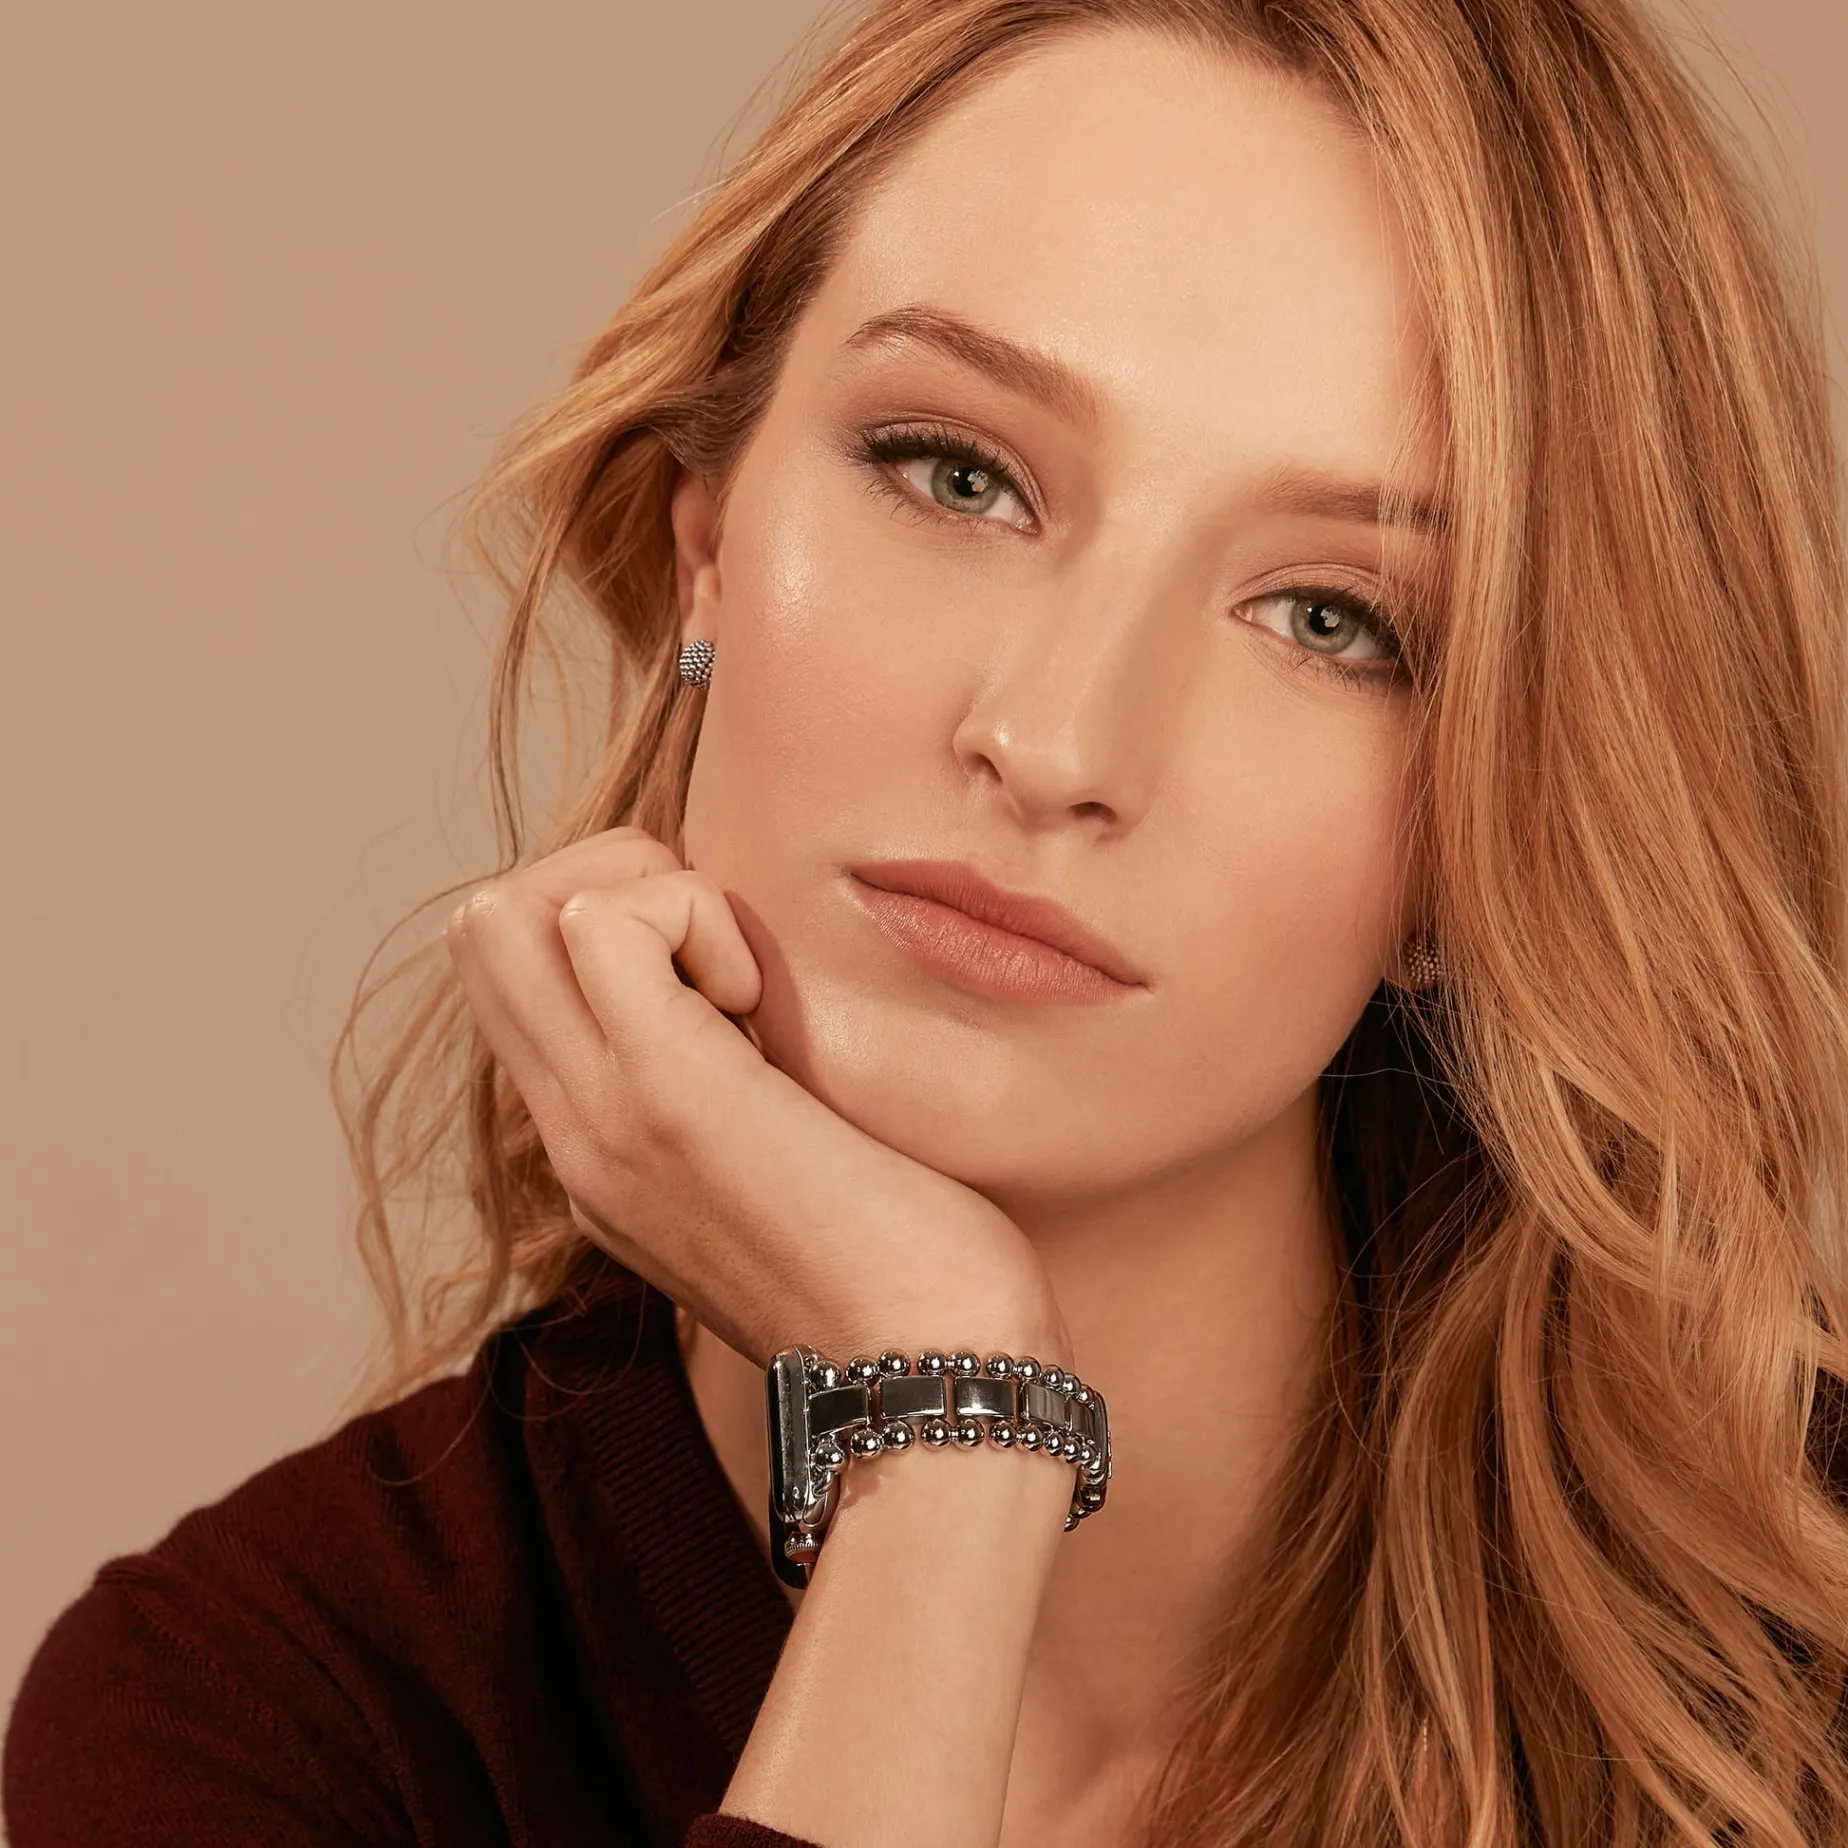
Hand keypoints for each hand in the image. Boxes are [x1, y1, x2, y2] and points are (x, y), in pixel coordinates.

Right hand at [441, 826, 1067, 1368]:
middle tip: (717, 947)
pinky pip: (603, 922)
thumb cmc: (905, 1274)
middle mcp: (576, 1130)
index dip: (611, 924)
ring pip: (508, 910)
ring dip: (639, 893)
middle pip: (485, 930)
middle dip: (604, 880)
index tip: (729, 979)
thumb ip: (742, 1102)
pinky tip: (757, 999)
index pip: (517, 980)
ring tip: (736, 979)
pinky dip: (685, 914)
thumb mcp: (788, 1174)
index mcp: (603, 1148)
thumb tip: (768, 1013)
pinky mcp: (664, 1093)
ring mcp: (603, 1115)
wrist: (933, 1377)